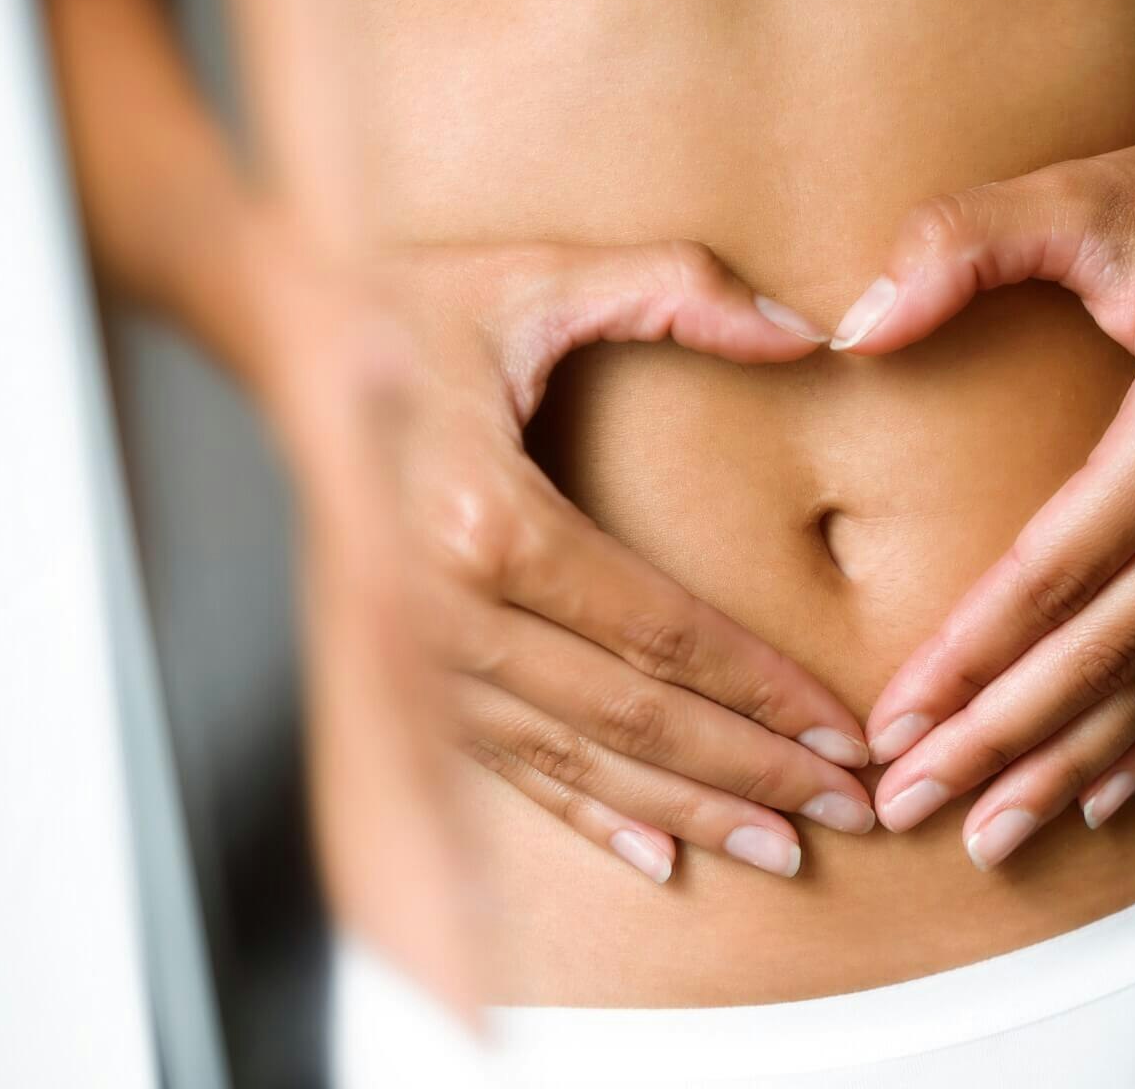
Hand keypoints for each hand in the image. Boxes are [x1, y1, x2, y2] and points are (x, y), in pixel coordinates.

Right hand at [272, 235, 875, 896]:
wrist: (285, 341)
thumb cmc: (424, 303)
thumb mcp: (546, 273)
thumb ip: (680, 289)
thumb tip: (806, 333)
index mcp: (488, 519)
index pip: (661, 633)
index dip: (762, 690)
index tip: (843, 732)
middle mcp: (446, 609)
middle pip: (630, 717)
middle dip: (749, 771)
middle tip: (849, 807)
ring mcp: (419, 658)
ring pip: (578, 761)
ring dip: (686, 810)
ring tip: (784, 846)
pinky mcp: (407, 677)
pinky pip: (509, 769)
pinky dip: (587, 818)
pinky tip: (660, 859)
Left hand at [836, 63, 1134, 867]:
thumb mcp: (1089, 191)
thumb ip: (960, 244)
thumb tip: (853, 326)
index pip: (1051, 575)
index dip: (964, 657)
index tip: (891, 721)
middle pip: (1104, 656)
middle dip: (1000, 743)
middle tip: (911, 807)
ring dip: (1075, 763)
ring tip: (993, 832)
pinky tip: (1109, 790)